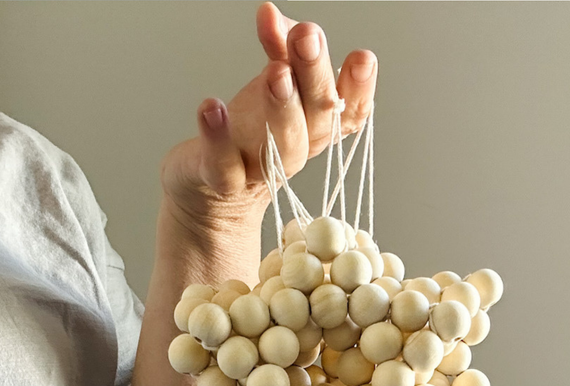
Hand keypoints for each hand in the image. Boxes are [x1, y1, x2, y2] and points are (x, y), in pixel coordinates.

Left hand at [159, 2, 378, 245]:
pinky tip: (211, 106)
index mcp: (315, 124)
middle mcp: (297, 148)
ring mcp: (261, 169)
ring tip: (275, 72)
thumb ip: (278, 47)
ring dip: (281, 107)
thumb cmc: (249, 130)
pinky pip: (224, 165)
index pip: (349, 111)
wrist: (208, 184)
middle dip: (313, 77)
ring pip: (282, 146)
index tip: (362, 57)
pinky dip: (218, 137)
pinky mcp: (223, 181)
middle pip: (317, 119)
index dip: (360, 88)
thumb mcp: (272, 82)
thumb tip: (270, 13)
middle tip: (307, 38)